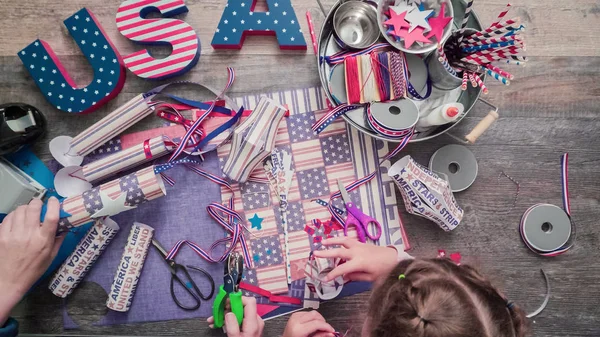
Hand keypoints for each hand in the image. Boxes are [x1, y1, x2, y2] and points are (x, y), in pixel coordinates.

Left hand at [0, 198, 63, 324]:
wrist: (9, 281)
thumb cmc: (33, 270)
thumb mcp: (51, 256)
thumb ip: (58, 240)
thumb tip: (64, 227)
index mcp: (43, 240)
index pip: (51, 217)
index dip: (54, 205)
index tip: (54, 200)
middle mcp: (29, 235)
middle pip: (33, 209)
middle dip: (37, 202)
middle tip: (39, 204)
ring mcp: (14, 235)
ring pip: (19, 210)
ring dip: (25, 207)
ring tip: (27, 211)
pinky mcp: (2, 236)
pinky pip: (8, 218)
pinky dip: (13, 215)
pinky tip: (16, 218)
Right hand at [207, 296, 263, 336]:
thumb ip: (232, 325)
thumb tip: (229, 312)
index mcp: (254, 323)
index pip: (249, 302)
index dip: (238, 299)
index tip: (226, 301)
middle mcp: (256, 321)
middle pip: (242, 306)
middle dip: (227, 308)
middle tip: (216, 312)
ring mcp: (253, 323)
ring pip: (239, 313)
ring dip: (226, 314)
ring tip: (213, 320)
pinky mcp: (249, 326)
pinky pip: (239, 319)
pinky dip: (229, 320)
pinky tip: (219, 323)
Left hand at [282, 311, 334, 336]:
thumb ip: (319, 336)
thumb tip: (330, 333)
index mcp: (298, 329)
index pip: (317, 323)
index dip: (327, 326)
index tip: (331, 330)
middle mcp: (295, 321)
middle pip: (315, 314)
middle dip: (323, 321)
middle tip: (327, 329)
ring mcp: (294, 317)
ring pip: (311, 312)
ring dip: (318, 319)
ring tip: (319, 327)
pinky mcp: (294, 315)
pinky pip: (306, 312)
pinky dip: (312, 317)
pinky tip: (312, 324)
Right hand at [313, 237, 398, 281]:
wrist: (395, 259)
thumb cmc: (384, 270)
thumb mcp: (370, 278)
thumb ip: (356, 277)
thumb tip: (344, 277)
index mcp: (359, 262)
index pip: (342, 269)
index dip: (333, 275)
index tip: (326, 279)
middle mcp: (357, 252)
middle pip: (338, 252)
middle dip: (326, 253)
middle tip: (315, 253)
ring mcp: (359, 246)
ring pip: (342, 241)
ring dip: (332, 241)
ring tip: (322, 242)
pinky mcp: (362, 243)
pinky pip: (348, 240)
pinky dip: (341, 239)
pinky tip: (335, 241)